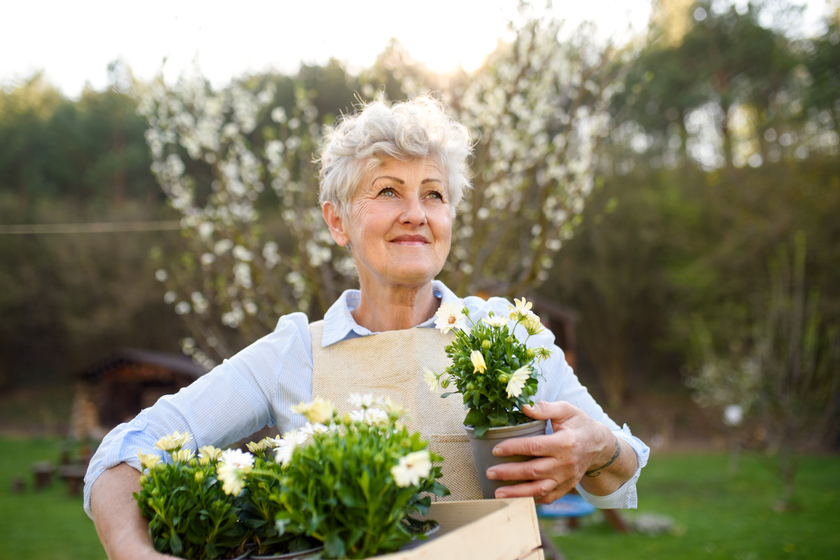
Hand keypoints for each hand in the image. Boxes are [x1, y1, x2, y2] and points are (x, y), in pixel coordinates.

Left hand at [484, 401, 615, 503]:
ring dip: (517, 493)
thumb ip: (546, 408)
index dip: (514, 448)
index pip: (535, 447)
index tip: (496, 450)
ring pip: (539, 489)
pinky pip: (548, 497)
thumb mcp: (567, 410)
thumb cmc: (579, 424)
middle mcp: (566, 463)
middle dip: (509, 473)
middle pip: (533, 471)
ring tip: (497, 493)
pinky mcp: (566, 487)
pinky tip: (515, 499)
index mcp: (565, 442)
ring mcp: (566, 478)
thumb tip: (524, 407)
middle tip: (489, 473)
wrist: (599, 445)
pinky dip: (532, 500)